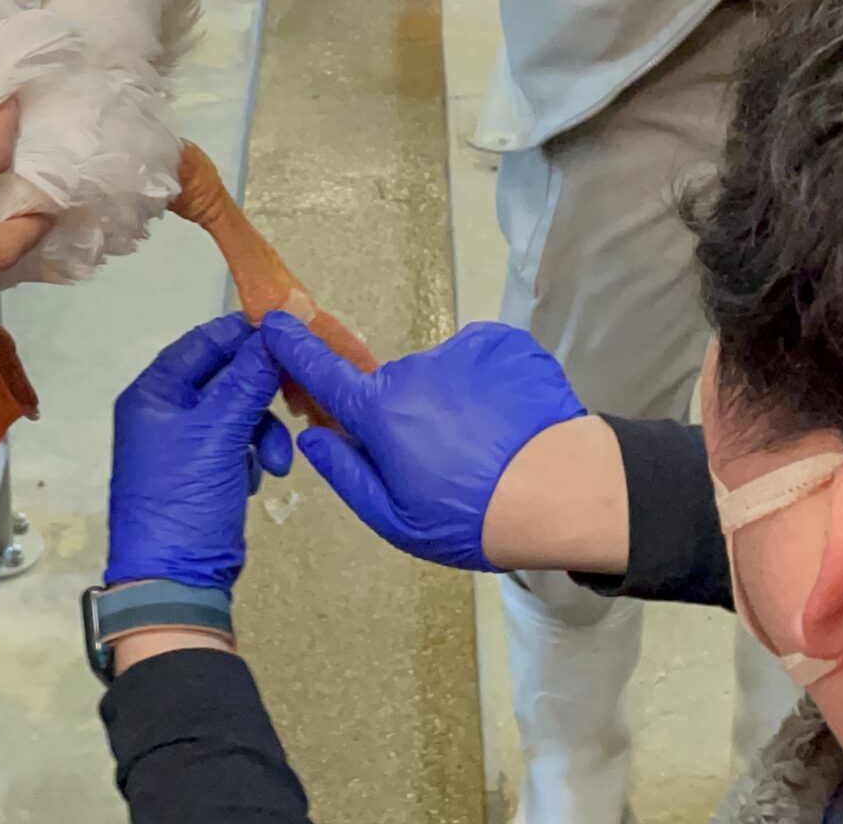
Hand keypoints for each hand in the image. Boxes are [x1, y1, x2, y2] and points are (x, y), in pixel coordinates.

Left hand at [106, 314, 295, 590]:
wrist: (176, 580)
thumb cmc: (186, 497)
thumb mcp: (220, 432)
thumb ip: (249, 378)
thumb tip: (276, 330)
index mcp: (153, 393)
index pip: (203, 342)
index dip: (245, 334)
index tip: (292, 332)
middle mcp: (164, 411)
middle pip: (224, 376)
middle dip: (262, 390)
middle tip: (300, 395)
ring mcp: (184, 443)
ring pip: (237, 412)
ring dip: (264, 430)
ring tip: (277, 462)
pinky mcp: (204, 471)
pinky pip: (237, 443)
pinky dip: (254, 454)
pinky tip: (261, 477)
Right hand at [264, 315, 587, 571]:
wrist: (567, 494)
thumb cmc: (477, 519)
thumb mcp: (397, 520)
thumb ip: (347, 473)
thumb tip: (313, 437)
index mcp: (380, 412)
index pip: (321, 370)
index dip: (292, 346)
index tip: (274, 323)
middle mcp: (415, 370)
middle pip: (391, 387)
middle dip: (402, 415)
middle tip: (438, 463)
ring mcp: (461, 351)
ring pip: (438, 377)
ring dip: (449, 403)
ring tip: (483, 449)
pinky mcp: (502, 344)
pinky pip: (477, 363)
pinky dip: (486, 388)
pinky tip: (506, 425)